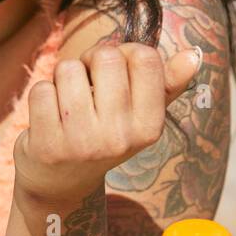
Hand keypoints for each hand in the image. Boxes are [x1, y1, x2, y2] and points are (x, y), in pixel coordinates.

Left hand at [13, 42, 201, 205]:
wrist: (61, 183)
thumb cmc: (103, 136)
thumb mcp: (139, 116)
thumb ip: (167, 84)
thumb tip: (194, 55)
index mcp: (149, 127)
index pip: (145, 58)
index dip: (124, 52)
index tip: (114, 70)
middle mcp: (120, 137)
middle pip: (106, 57)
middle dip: (90, 61)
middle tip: (87, 84)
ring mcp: (82, 143)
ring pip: (68, 69)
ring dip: (63, 78)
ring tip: (68, 103)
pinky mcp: (47, 146)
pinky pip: (41, 90)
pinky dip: (42, 96)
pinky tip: (50, 117)